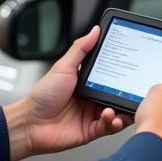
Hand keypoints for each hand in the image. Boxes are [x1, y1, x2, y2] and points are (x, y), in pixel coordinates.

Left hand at [7, 26, 129, 160]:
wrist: (30, 124)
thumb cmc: (42, 96)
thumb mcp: (63, 67)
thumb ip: (81, 49)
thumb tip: (95, 30)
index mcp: (87, 81)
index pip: (112, 75)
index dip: (123, 73)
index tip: (132, 68)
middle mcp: (92, 97)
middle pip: (118, 94)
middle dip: (127, 93)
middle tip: (132, 90)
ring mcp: (93, 114)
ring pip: (118, 111)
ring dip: (121, 110)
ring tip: (114, 107)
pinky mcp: (92, 130)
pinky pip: (110, 127)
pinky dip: (114, 123)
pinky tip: (110, 117)